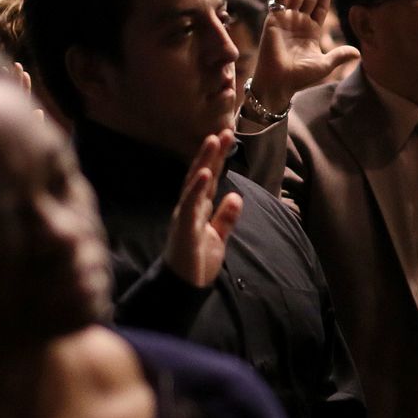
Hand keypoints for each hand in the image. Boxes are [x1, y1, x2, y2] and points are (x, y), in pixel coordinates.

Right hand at [163, 131, 244, 288]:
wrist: (182, 288)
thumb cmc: (196, 262)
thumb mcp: (217, 237)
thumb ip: (225, 217)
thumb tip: (236, 196)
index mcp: (198, 208)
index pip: (210, 178)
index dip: (218, 158)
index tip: (227, 136)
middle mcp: (189, 207)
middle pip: (201, 174)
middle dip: (212, 152)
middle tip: (223, 129)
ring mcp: (184, 215)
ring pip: (194, 183)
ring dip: (203, 161)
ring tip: (212, 140)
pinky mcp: (183, 228)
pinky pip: (189, 205)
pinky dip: (196, 188)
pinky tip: (203, 173)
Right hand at [252, 0, 359, 111]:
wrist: (279, 82)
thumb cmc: (300, 77)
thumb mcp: (324, 64)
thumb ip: (340, 55)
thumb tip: (359, 53)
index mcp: (311, 31)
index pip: (319, 7)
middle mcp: (298, 23)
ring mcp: (286, 20)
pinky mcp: (274, 20)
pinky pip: (279, 0)